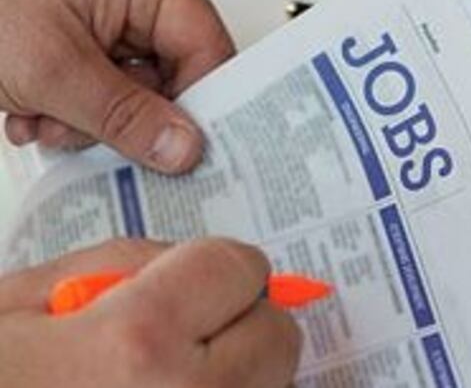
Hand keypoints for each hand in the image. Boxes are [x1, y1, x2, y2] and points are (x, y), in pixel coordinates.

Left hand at [0, 0, 234, 172]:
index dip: (201, 104)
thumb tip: (186, 149)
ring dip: (88, 119)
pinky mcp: (77, 28)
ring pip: (132, 87)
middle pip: (171, 73)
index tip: (187, 154)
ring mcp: (105, 7)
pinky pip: (100, 83)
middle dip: (127, 116)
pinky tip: (27, 109)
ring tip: (39, 118)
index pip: (207, 48)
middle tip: (85, 136)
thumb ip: (125, 115)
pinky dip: (67, 108)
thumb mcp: (51, 68)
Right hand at [0, 238, 301, 387]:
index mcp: (135, 343)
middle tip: (178, 336)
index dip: (213, 267)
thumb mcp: (18, 302)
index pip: (240, 268)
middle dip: (237, 321)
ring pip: (270, 387)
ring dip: (234, 374)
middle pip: (276, 335)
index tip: (192, 280)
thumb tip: (188, 263)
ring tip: (157, 383)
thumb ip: (118, 266)